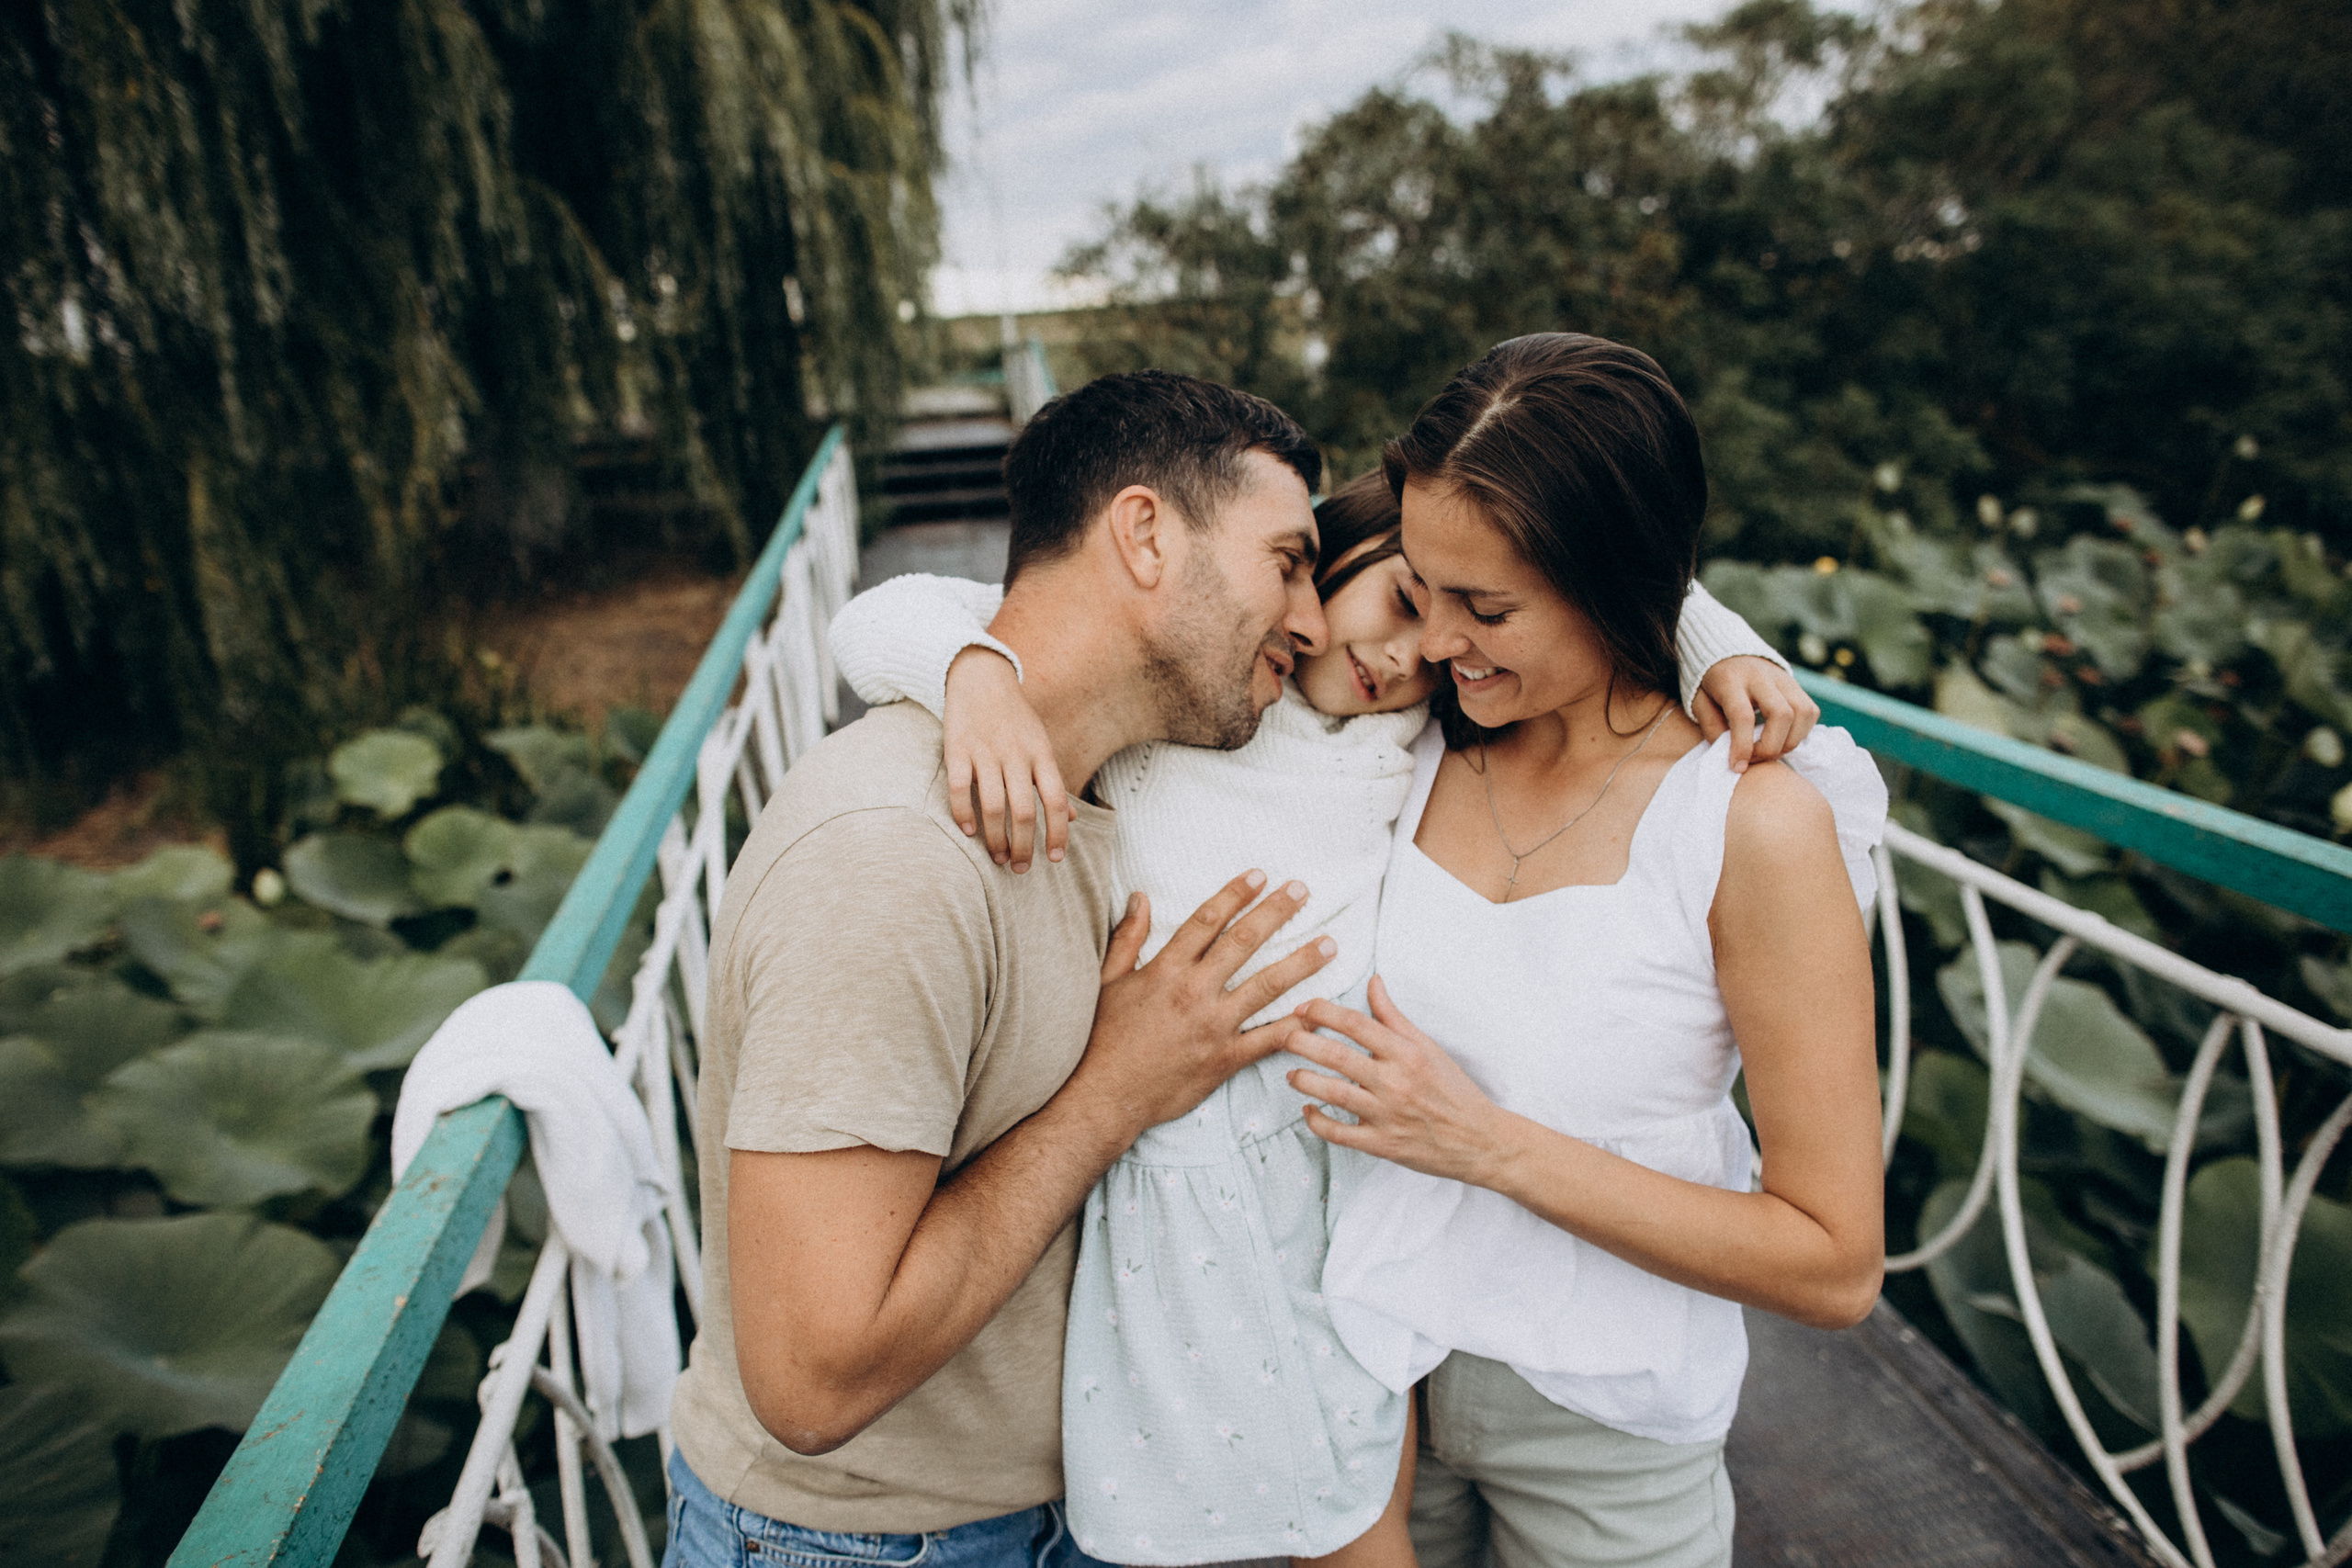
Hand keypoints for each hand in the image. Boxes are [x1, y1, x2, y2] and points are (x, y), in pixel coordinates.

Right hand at [942, 646, 1068, 871]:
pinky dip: (963, 813)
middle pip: (1025, 811)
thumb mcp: (1041, 744)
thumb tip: (1074, 817)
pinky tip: (968, 831)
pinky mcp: (957, 748)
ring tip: (998, 857)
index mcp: (1041, 754)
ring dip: (996, 838)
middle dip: (1024, 846)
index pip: (1057, 800)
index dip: (1058, 833)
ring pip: (993, 805)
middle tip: (1020, 869)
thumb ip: (1054, 781)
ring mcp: (986, 751)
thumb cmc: (1015, 717)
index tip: (1055, 859)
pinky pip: (959, 787)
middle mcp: (1016, 755)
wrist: (981, 676)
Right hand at [1067, 873, 1336, 1140]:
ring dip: (1302, 962)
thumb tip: (1140, 897)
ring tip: (1330, 944)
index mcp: (1165, 970)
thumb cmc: (1101, 1039)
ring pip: (1267, 986)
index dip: (1235, 894)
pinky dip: (1296, 1025)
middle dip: (1276, 912)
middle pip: (1244, 942)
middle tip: (1302, 890)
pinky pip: (1268, 1039)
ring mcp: (1213, 1026)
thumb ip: (1127, 938)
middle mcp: (1194, 992)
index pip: (1207, 920)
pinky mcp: (1224, 1058)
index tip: (1260, 875)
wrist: (1103, 1096)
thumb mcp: (1107, 981)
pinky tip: (1320, 1011)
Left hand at [1285, 976, 1515, 1185]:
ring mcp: (1387, 1115)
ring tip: (1291, 1073)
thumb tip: (1373, 981)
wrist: (1480, 1140)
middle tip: (1283, 1036)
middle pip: (1337, 1056)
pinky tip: (1308, 1111)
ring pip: (1333, 1094)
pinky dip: (1317, 1122)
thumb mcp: (1428, 1046)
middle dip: (1302, 1042)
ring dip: (1304, 1080)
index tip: (1303, 1008)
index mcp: (1406, 1052)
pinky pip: (1339, 1134)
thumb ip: (1393, 1016)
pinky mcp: (1382, 1144)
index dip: (1323, 1012)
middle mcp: (1395, 1081)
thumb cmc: (1453, 1089)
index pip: (1356, 1024)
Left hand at [1692, 655, 1818, 771]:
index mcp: (1731, 680)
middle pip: (1781, 714)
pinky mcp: (1797, 685)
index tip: (1737, 766)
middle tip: (1754, 759)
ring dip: (1789, 742)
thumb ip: (1711, 726)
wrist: (1729, 654)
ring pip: (1802, 713)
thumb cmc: (1711, 684)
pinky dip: (1800, 732)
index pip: (1743, 716)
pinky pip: (1810, 712)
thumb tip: (1730, 753)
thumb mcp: (1699, 701)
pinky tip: (1781, 738)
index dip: (1742, 746)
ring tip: (1768, 750)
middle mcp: (1762, 677)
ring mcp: (1784, 679)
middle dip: (1771, 747)